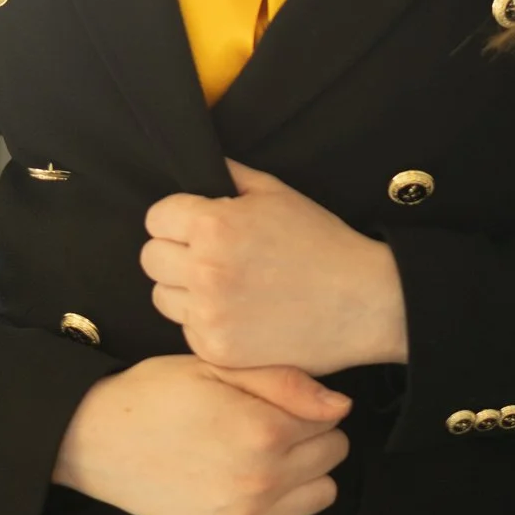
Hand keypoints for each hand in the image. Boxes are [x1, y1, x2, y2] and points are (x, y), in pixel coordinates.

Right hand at [50, 355, 350, 514]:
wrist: (97, 440)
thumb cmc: (154, 395)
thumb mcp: (215, 366)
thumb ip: (284, 381)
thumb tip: (341, 404)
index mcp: (264, 431)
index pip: (332, 416)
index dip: (304, 400)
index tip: (275, 396)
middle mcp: (263, 480)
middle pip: (333, 454)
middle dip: (309, 433)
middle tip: (265, 419)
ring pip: (322, 493)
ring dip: (303, 471)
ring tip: (262, 451)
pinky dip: (283, 506)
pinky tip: (251, 480)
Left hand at [141, 157, 409, 373]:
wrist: (363, 302)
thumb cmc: (321, 243)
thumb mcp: (276, 193)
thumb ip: (228, 176)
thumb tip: (200, 164)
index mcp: (214, 225)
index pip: (156, 218)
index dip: (177, 219)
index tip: (198, 227)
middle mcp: (204, 270)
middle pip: (151, 258)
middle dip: (175, 252)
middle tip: (210, 256)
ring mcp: (209, 315)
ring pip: (162, 296)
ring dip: (184, 289)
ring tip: (224, 286)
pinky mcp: (217, 349)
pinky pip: (185, 329)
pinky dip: (204, 322)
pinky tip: (238, 313)